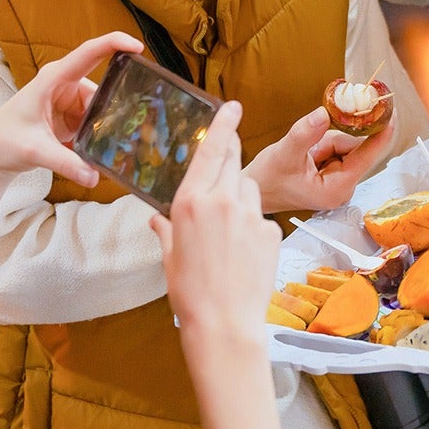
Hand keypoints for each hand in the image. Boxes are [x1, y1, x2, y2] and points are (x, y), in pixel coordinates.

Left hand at [0, 31, 143, 187]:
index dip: (115, 43)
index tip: (138, 46)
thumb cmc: (3, 140)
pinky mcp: (72, 117)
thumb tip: (94, 177)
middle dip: (113, 112)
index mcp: (54, 78)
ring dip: (103, 130)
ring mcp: (69, 101)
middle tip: (123, 134)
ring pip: (101, 111)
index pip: (89, 53)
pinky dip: (96, 139)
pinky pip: (95, 124)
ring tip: (103, 151)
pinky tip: (95, 155)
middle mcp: (64, 85)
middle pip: (103, 91)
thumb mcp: (34, 150)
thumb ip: (65, 163)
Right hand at [151, 101, 281, 338]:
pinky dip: (253, 227)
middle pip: (233, 161)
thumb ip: (166, 230)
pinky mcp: (271, 230)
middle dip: (232, 153)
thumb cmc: (189, 292)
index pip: (211, 150)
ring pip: (249, 189)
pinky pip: (261, 218)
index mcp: (191, 202)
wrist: (224, 322)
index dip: (223, 125)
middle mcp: (222, 200)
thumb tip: (156, 219)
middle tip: (230, 151)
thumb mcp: (168, 257)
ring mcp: (250, 214)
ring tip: (229, 229)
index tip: (233, 107)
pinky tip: (244, 252)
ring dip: (240, 197)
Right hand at [244, 106, 394, 213]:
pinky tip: (306, 154)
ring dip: (324, 141)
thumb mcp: (284, 153)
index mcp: (336, 189)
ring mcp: (338, 181)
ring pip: (343, 145)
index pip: (365, 157)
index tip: (391, 115)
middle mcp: (342, 187)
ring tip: (302, 154)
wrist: (255, 191)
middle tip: (310, 144)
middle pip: (353, 148)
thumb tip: (324, 113)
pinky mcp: (333, 173)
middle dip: (331, 138)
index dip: (379, 135)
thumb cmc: (267, 181)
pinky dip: (322, 144)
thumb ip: (306, 133)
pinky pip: (335, 148)